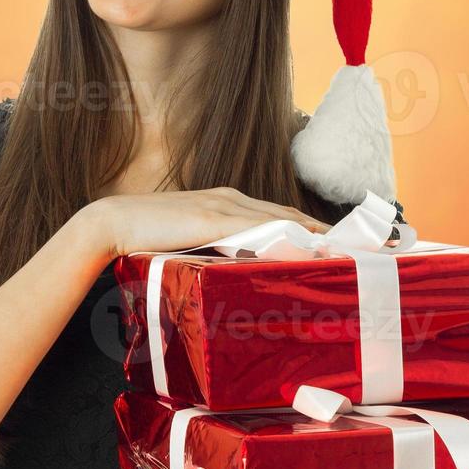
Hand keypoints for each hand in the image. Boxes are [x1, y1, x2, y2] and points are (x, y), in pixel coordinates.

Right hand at [79, 187, 332, 260]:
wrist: (113, 223)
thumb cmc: (147, 236)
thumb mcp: (190, 241)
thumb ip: (215, 249)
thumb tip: (238, 271)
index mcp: (227, 201)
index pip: (280, 213)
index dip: (310, 227)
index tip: (336, 243)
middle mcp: (231, 198)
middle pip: (289, 213)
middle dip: (323, 230)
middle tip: (355, 247)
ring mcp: (223, 206)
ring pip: (280, 218)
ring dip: (313, 234)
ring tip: (342, 251)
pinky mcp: (213, 218)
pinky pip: (258, 228)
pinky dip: (285, 236)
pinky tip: (305, 248)